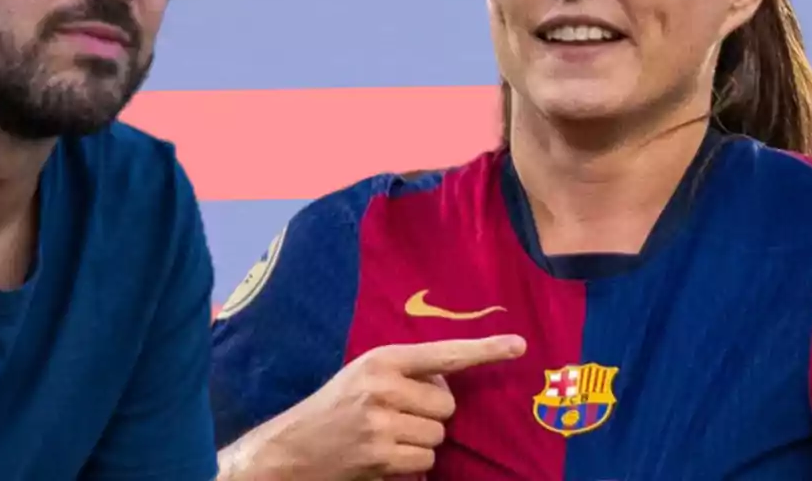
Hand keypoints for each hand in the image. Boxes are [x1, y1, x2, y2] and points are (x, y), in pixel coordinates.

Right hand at [234, 334, 525, 480]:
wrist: (292, 447)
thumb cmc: (335, 407)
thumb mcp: (364, 375)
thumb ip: (405, 372)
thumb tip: (450, 383)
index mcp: (381, 359)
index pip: (443, 353)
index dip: (484, 350)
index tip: (519, 346)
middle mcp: (382, 386)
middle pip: (446, 406)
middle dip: (430, 416)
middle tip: (397, 416)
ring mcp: (381, 422)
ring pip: (438, 437)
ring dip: (420, 443)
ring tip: (386, 438)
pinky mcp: (381, 456)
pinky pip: (425, 462)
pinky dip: (411, 465)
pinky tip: (384, 457)